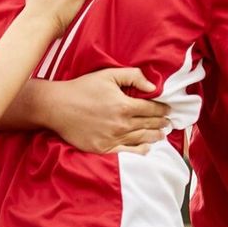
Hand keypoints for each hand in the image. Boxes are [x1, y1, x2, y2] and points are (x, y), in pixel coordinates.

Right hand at [47, 68, 169, 153]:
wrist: (58, 107)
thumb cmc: (83, 88)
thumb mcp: (109, 75)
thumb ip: (133, 77)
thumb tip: (153, 87)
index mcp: (124, 106)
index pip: (151, 110)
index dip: (162, 110)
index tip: (169, 110)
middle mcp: (121, 124)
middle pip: (148, 125)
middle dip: (160, 123)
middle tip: (169, 122)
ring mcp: (112, 138)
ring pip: (140, 138)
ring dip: (154, 136)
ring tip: (162, 135)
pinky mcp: (102, 148)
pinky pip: (126, 151)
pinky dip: (139, 150)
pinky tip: (146, 148)